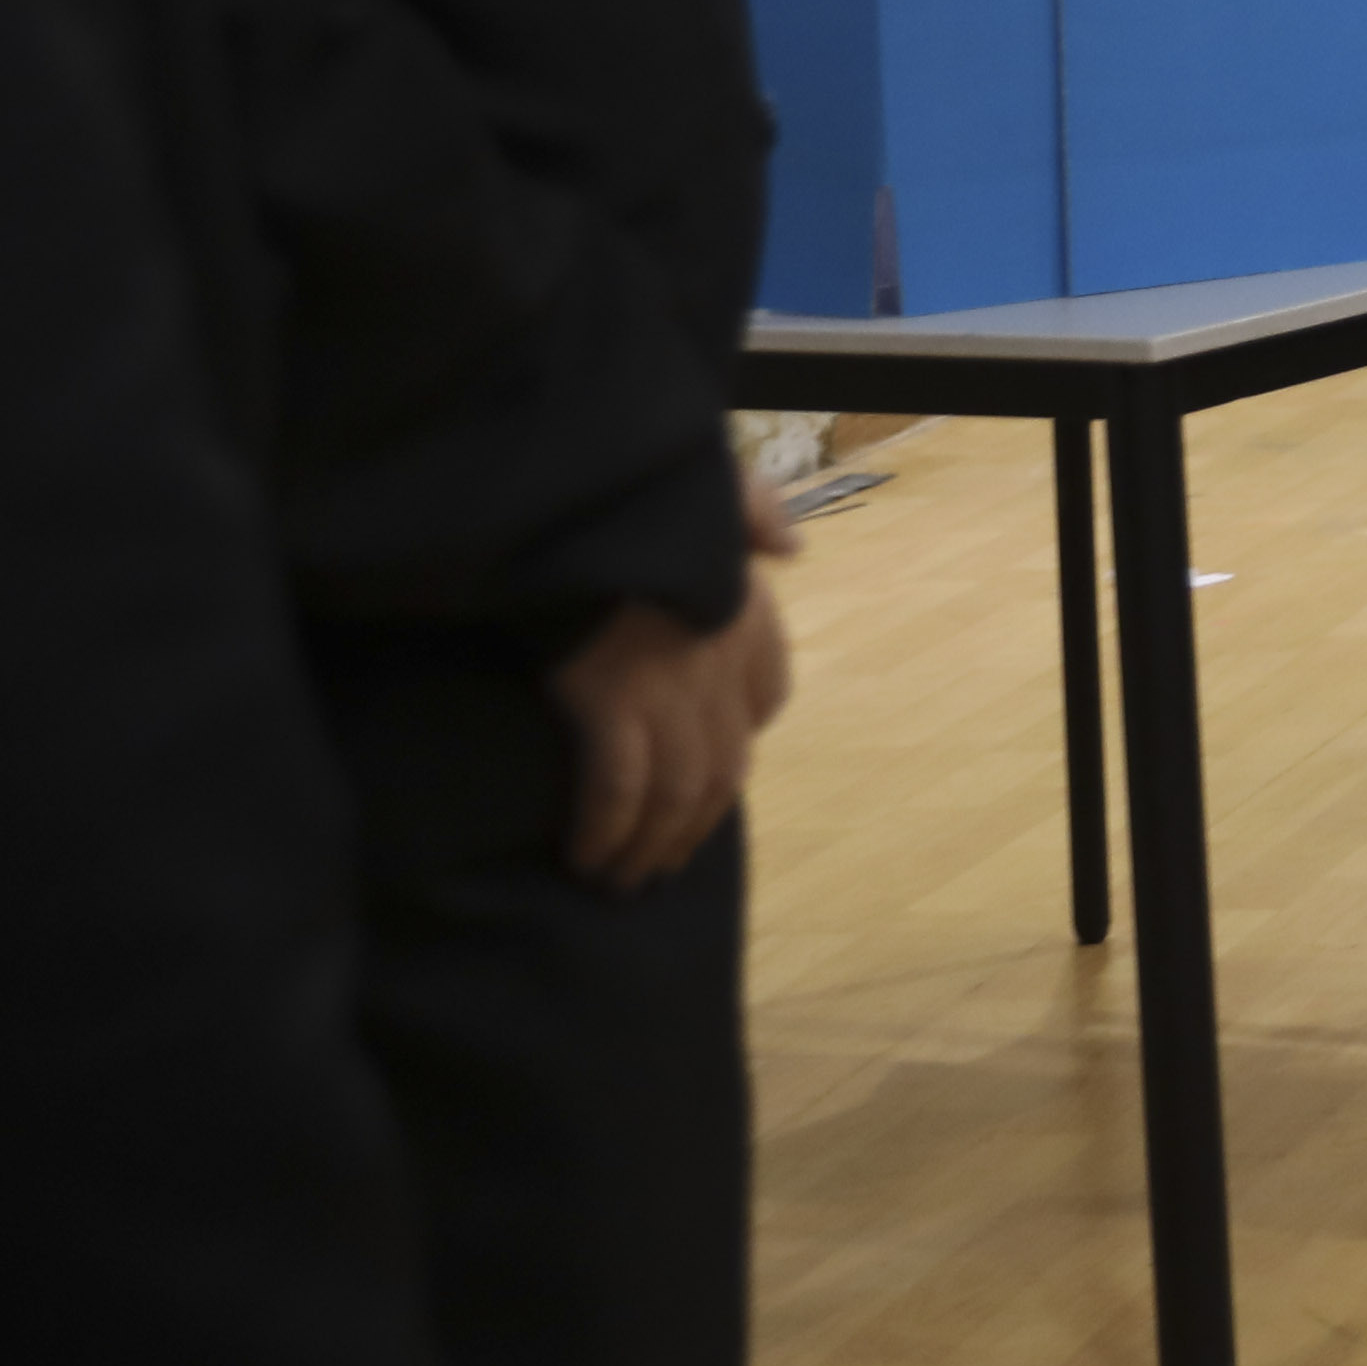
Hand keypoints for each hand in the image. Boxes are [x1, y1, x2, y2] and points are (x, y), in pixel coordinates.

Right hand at [550, 484, 797, 889]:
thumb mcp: (713, 485)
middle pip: (724, 767)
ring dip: (652, 846)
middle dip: (695, 825)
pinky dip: (607, 830)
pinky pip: (620, 789)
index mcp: (745, 611)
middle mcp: (720, 659)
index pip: (769, 695)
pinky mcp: (613, 701)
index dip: (742, 739)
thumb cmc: (632, 496)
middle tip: (663, 865)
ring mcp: (671, 686)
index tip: (709, 770)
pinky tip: (586, 855)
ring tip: (622, 880)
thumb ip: (756, 510)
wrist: (575, 500)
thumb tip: (791, 544)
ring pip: (678, 792)